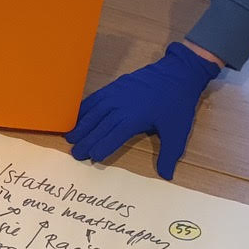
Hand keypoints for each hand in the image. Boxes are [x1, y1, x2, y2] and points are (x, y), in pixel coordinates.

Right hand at [65, 42, 219, 179]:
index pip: (112, 137)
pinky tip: (77, 117)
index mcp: (134, 119)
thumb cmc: (177, 104)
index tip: (92, 158)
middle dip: (86, 141)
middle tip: (75, 154)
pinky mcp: (115, 86)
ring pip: (93, 112)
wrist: (178, 73)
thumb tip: (166, 176)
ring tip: (70, 138)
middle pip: (99, 127)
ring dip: (81, 126)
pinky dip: (84, 108)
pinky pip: (95, 98)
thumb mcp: (177, 131)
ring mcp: (116, 95)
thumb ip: (169, 154)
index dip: (101, 148)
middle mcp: (121, 106)